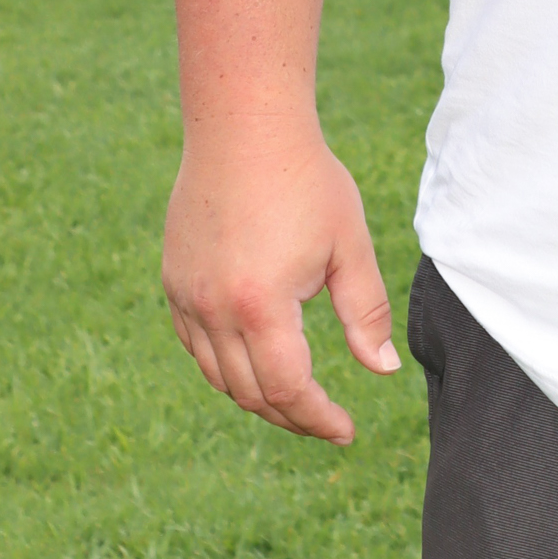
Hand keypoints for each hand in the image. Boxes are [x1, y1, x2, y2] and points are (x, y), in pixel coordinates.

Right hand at [162, 122, 399, 442]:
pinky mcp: (174, 282)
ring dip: (257, 397)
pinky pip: (196, 346)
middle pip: (251, 394)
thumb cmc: (306, 180)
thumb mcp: (348, 244)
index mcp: (262, 305)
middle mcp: (214, 311)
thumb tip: (382, 371)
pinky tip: (253, 361)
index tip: (346, 430)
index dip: (319, 418)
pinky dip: (225, 366)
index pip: (289, 390)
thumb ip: (365, 312)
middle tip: (326, 421)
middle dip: (292, 416)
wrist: (243, 128)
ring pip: (218, 377)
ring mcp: (187, 298)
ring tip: (295, 399)